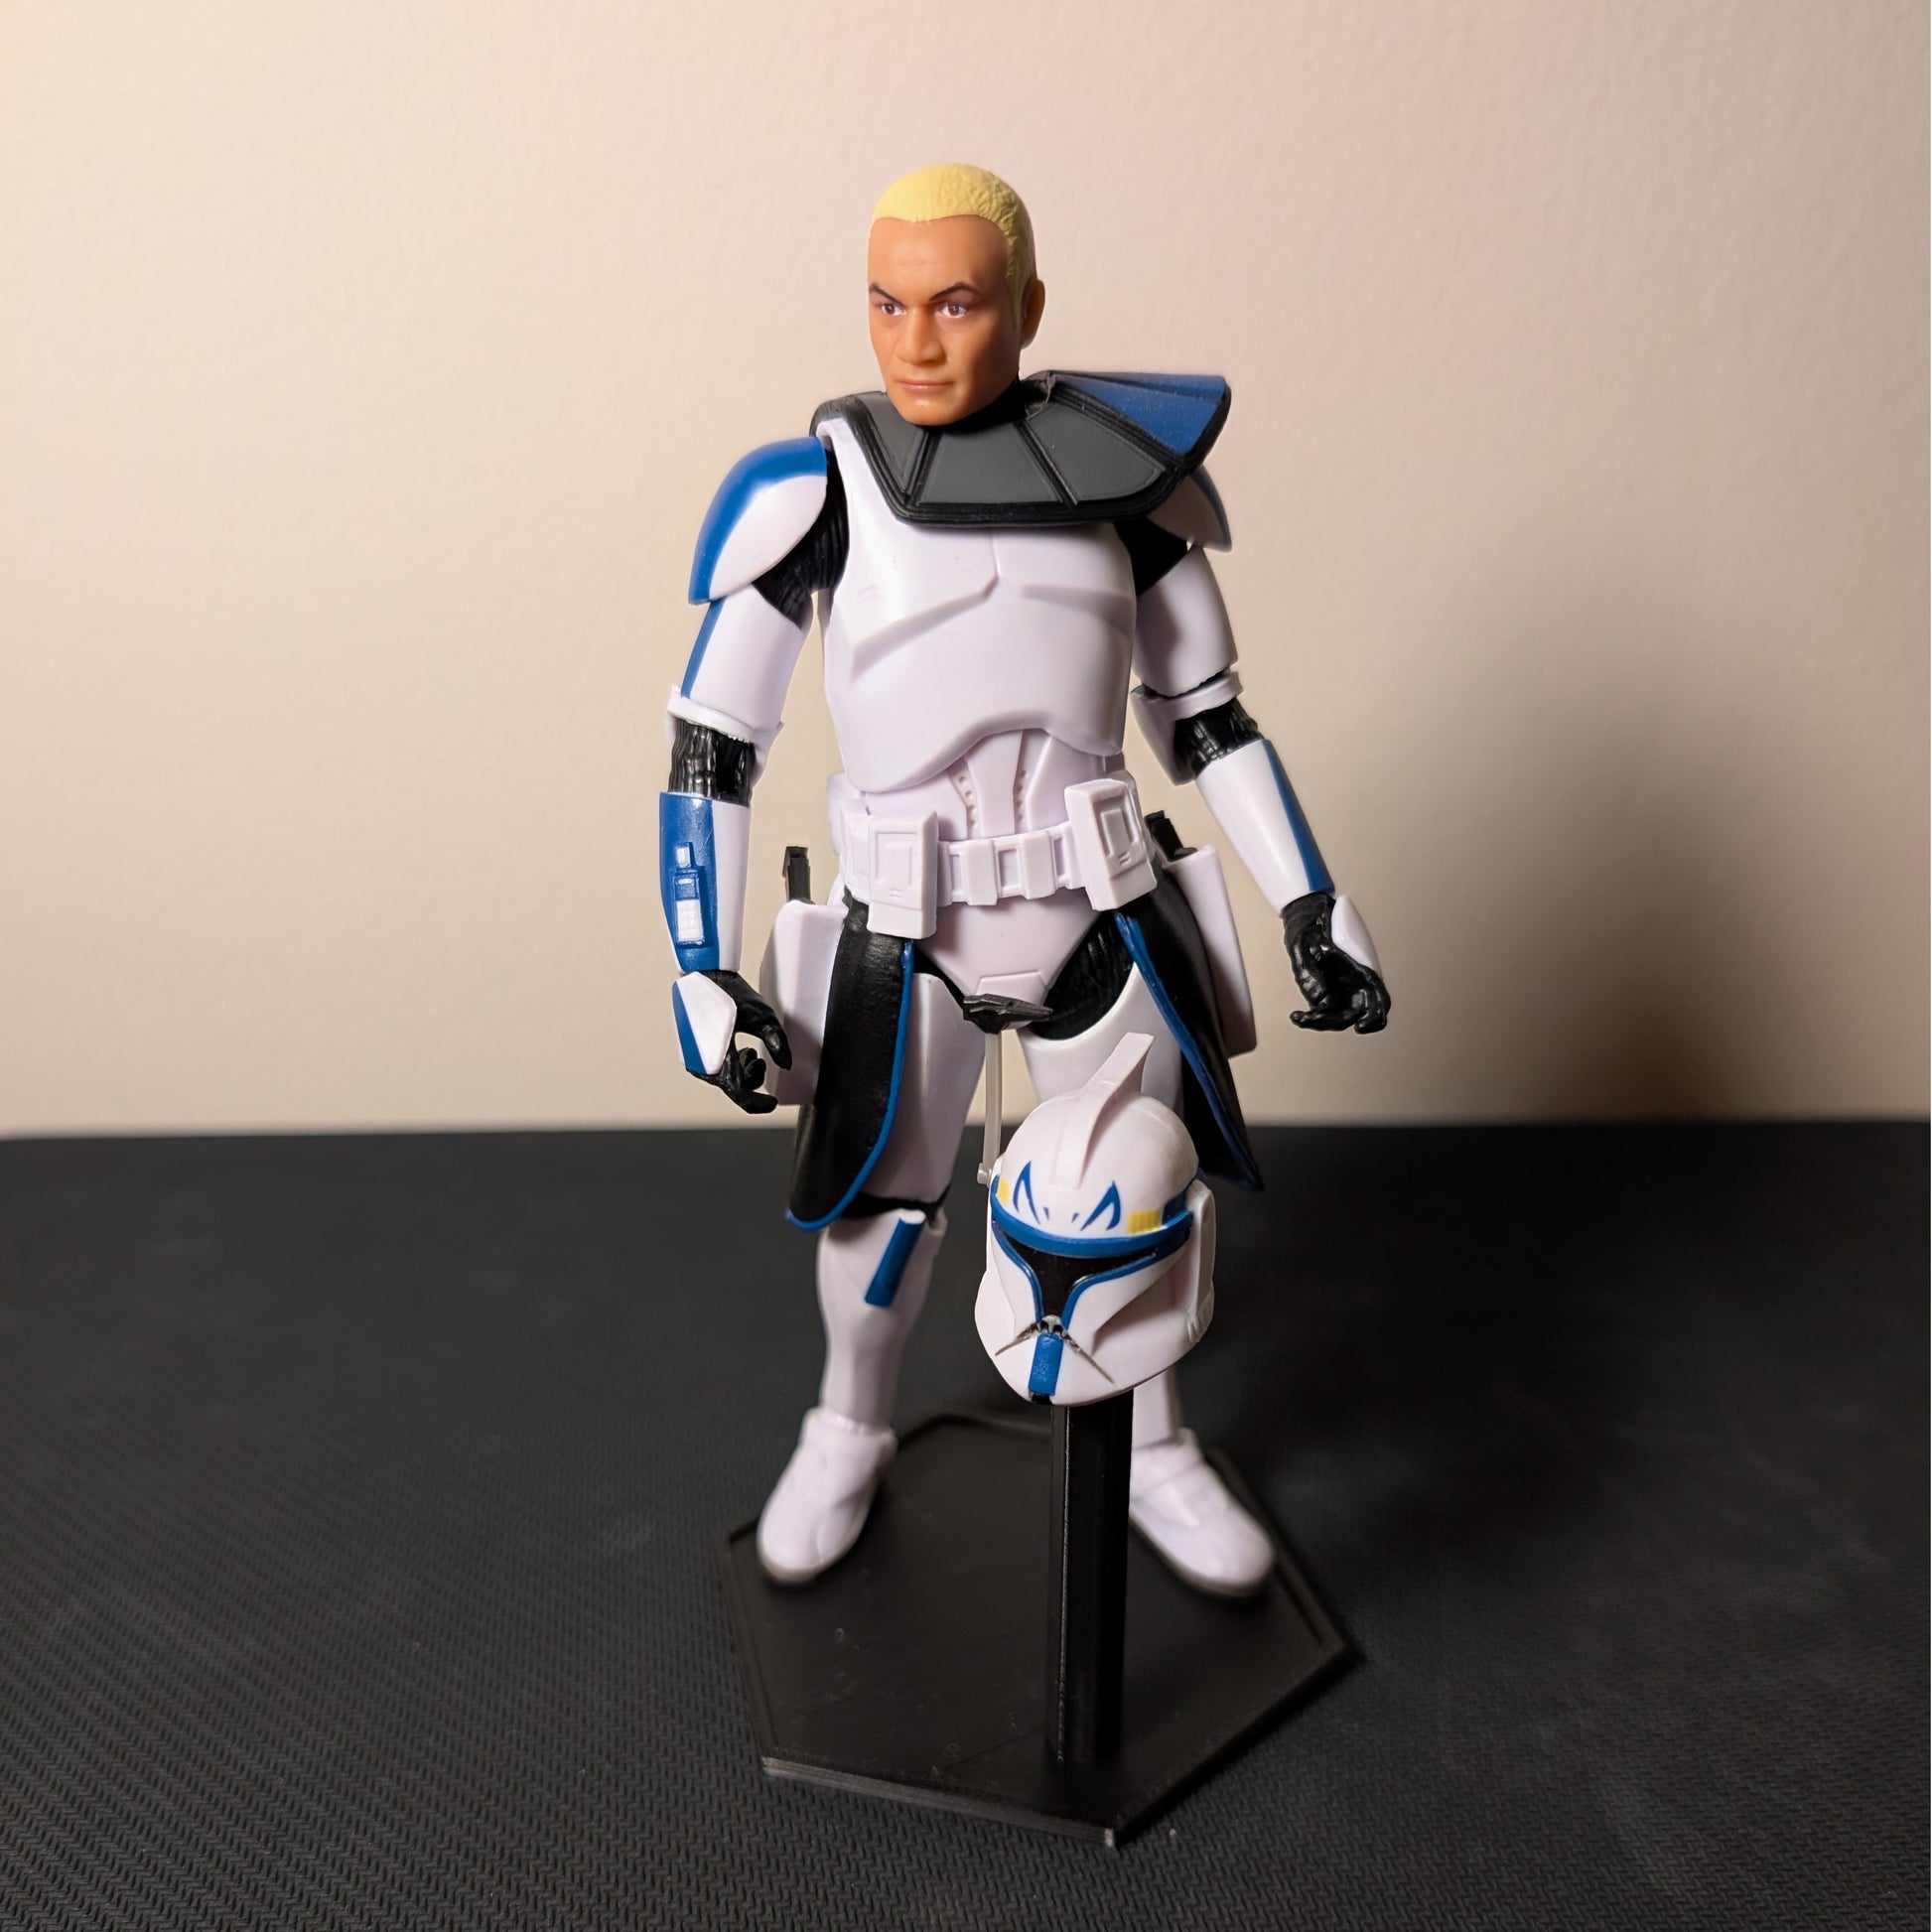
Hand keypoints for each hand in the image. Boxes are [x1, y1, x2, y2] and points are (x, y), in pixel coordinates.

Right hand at [671, 969, 792, 1114]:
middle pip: (732, 1088)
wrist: (703, 975)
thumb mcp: (763, 1016)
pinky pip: (713, 1071)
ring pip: (723, 1081)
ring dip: (741, 1072)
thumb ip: (778, 1043)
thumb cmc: (732, 993)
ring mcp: (693, 1060)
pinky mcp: (690, 1054)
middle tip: (760, 1059)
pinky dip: (729, 1067)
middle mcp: (701, 1063)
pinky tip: (736, 1050)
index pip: (739, 1094)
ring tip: (750, 1051)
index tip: (772, 1103)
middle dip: (751, 1079)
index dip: (758, 1103)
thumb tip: (786, 1065)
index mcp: (718, 1057)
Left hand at [1281, 892, 1389, 1033]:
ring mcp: (1342, 990)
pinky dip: (1312, 1019)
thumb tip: (1319, 999)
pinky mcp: (1327, 994)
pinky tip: (1297, 1015)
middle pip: (1356, 1014)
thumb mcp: (1304, 945)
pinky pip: (1324, 1013)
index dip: (1376, 1018)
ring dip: (1322, 1022)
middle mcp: (1356, 984)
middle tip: (1314, 1019)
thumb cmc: (1310, 928)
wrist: (1304, 917)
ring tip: (1301, 1018)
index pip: (1379, 1001)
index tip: (1361, 1027)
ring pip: (1338, 1017)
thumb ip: (1310, 971)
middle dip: (1336, 1022)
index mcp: (1363, 972)